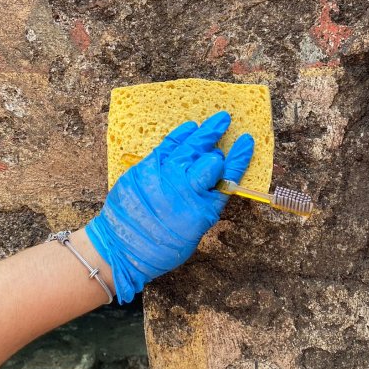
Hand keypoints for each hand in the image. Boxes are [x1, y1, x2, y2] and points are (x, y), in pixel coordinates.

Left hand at [85, 111, 254, 303]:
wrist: (121, 250)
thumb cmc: (161, 247)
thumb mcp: (194, 232)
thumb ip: (205, 205)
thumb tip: (214, 183)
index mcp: (204, 209)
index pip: (229, 176)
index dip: (239, 157)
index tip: (246, 142)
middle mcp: (187, 190)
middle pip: (210, 160)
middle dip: (216, 147)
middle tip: (224, 128)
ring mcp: (165, 176)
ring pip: (191, 147)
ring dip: (206, 131)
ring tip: (219, 118)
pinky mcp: (146, 169)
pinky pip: (168, 146)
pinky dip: (182, 135)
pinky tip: (191, 127)